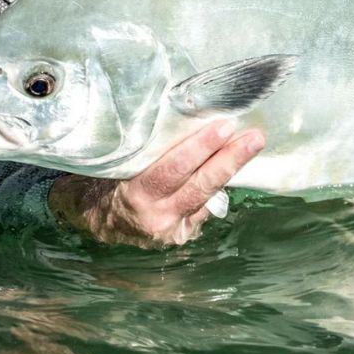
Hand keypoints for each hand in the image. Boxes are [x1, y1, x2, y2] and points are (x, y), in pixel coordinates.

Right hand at [47, 119, 263, 247]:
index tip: (223, 126)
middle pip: (200, 184)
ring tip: (253, 144)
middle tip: (254, 136)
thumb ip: (148, 150)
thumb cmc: (110, 180)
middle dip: (229, 158)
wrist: (100, 221)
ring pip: (208, 195)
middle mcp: (156, 216)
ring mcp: (172, 229)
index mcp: (135, 194)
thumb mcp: (121, 163)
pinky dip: (220, 184)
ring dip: (232, 168)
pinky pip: (206, 207)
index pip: (173, 169)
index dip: (201, 148)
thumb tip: (187, 117)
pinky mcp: (183, 236)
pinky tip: (236, 163)